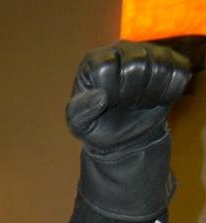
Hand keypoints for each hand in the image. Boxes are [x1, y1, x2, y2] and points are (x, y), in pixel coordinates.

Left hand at [66, 41, 190, 153]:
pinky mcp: (169, 61)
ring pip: (160, 65)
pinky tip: (156, 99)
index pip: (106, 67)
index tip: (107, 104)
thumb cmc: (98, 126)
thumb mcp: (80, 125)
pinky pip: (179, 72)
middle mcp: (121, 49)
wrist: (124, 136)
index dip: (110, 92)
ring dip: (150, 94)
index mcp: (95, 60)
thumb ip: (80, 112)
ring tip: (138, 103)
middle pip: (136, 63)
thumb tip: (100, 97)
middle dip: (131, 94)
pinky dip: (169, 93)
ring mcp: (147, 52)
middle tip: (125, 105)